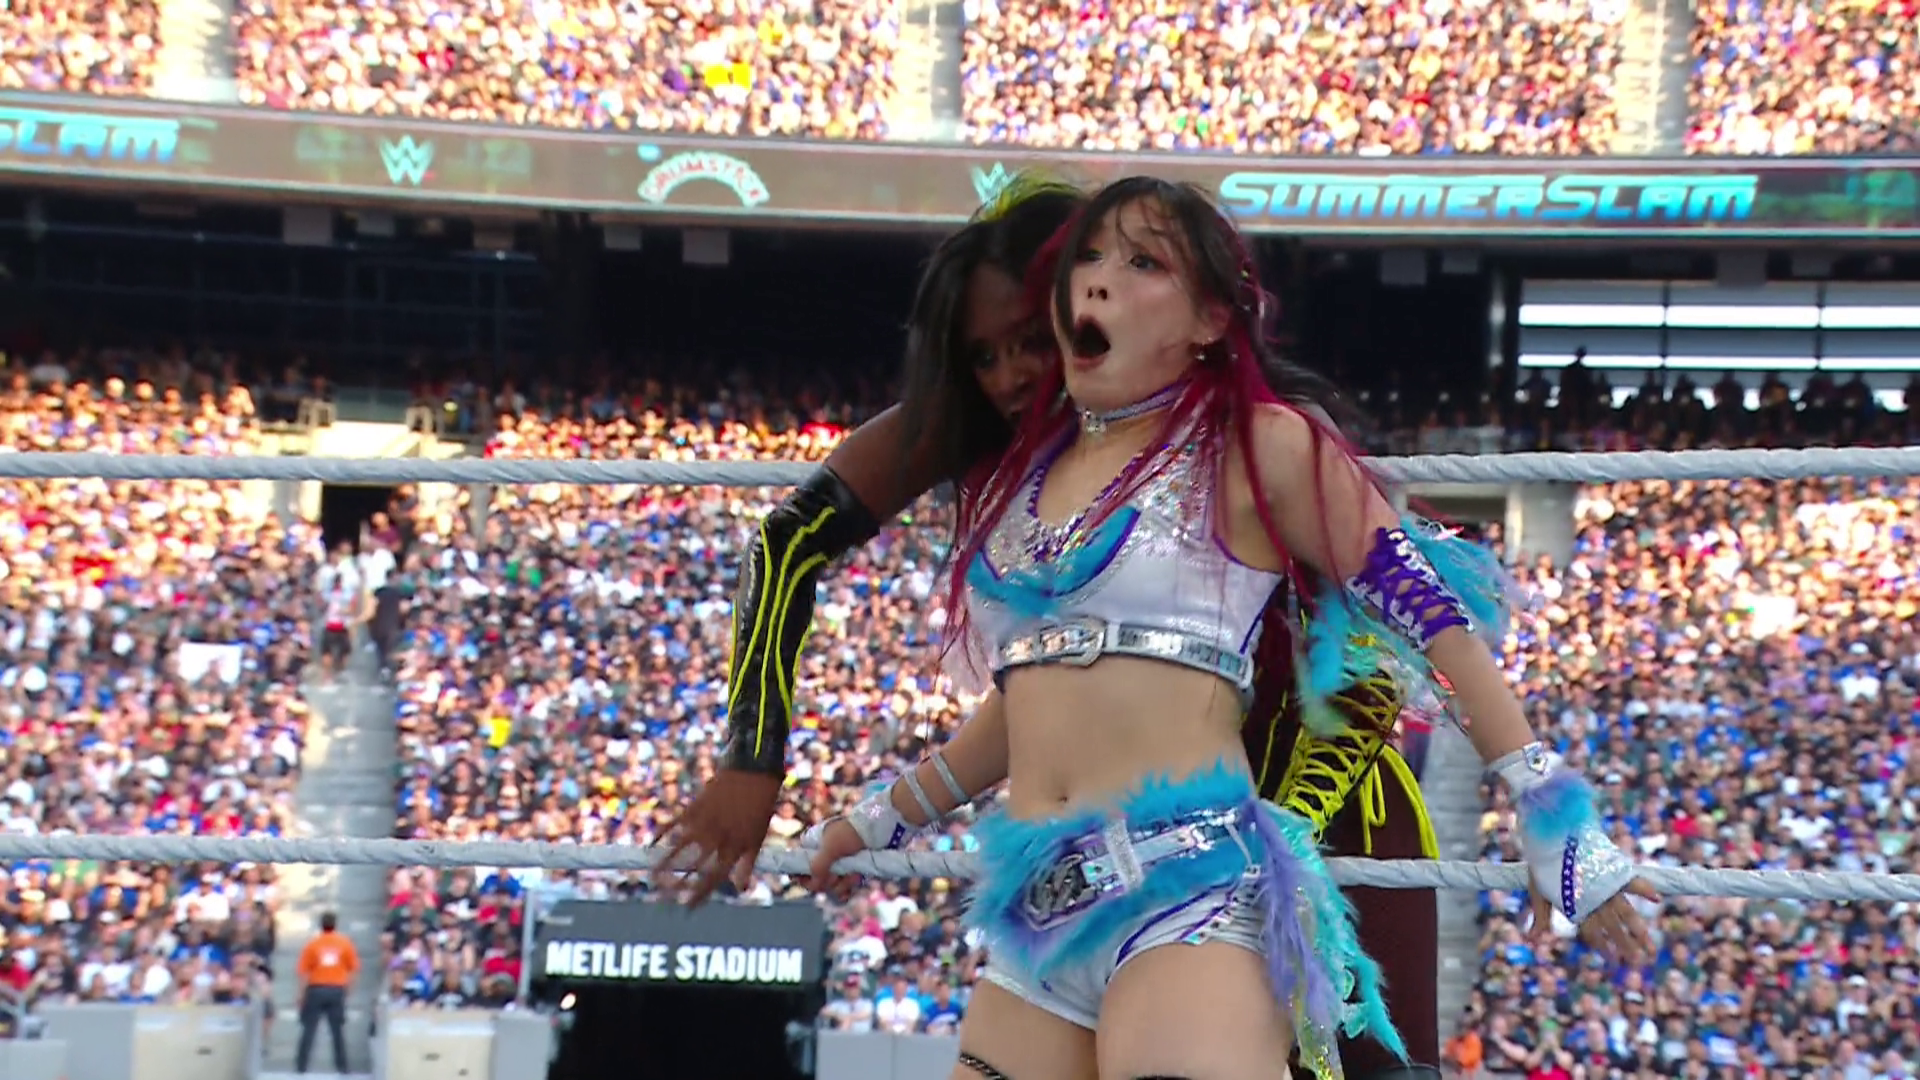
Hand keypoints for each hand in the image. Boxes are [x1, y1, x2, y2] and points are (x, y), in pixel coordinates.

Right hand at [654, 769, 783, 905]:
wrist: (753, 771)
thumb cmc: (760, 806)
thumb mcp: (758, 837)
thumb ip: (747, 864)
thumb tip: (741, 889)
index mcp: (735, 848)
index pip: (714, 879)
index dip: (700, 895)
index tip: (688, 908)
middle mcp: (717, 838)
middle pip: (692, 867)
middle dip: (676, 885)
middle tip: (662, 897)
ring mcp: (704, 822)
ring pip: (678, 848)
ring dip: (663, 864)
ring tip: (652, 877)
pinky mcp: (694, 806)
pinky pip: (673, 824)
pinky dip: (661, 834)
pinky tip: (653, 845)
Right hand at [803, 817, 867, 901]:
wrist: (876, 830)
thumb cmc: (850, 834)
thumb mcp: (831, 848)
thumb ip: (818, 866)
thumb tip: (814, 884)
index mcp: (812, 847)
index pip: (798, 865)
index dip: (801, 875)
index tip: (809, 880)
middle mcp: (822, 858)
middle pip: (814, 881)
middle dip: (827, 881)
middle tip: (837, 876)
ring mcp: (836, 866)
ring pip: (830, 886)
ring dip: (841, 883)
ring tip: (853, 875)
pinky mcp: (849, 873)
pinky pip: (843, 889)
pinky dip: (847, 889)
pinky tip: (853, 883)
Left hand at [1527, 875, 1659, 964]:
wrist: (1549, 837)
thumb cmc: (1542, 866)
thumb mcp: (1538, 893)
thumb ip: (1540, 917)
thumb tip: (1531, 939)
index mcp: (1577, 907)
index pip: (1593, 934)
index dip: (1604, 948)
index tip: (1614, 962)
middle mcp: (1595, 900)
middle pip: (1614, 928)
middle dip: (1627, 946)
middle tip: (1641, 961)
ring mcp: (1606, 886)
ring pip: (1627, 913)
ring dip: (1639, 931)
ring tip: (1651, 947)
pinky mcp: (1613, 870)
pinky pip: (1632, 881)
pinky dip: (1644, 889)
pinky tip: (1656, 899)